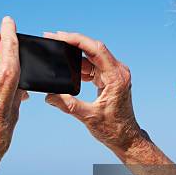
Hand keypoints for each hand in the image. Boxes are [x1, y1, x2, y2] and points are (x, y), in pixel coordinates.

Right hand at [43, 31, 143, 157]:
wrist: (126, 138)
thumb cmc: (114, 129)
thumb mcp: (88, 117)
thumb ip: (68, 105)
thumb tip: (49, 96)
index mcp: (116, 77)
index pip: (96, 49)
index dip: (77, 40)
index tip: (60, 35)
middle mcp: (118, 72)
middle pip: (93, 49)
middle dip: (73, 43)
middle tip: (54, 38)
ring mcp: (114, 74)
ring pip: (92, 56)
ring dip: (75, 54)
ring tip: (57, 50)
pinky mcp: (110, 79)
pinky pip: (93, 66)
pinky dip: (80, 65)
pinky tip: (67, 67)